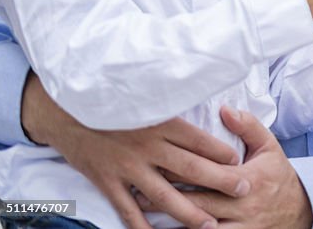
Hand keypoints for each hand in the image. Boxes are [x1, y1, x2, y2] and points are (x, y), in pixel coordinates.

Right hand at [22, 73, 243, 228]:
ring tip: (210, 225)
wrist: (66, 111)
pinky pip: (128, 209)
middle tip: (245, 190)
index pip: (199, 140)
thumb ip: (173, 104)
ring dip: (189, 213)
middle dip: (221, 181)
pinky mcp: (107, 182)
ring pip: (165, 195)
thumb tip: (205, 105)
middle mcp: (148, 146)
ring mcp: (127, 167)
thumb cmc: (113, 101)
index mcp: (161, 122)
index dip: (222, 152)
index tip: (241, 161)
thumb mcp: (147, 97)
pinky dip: (141, 225)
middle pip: (191, 168)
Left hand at [137, 107, 312, 228]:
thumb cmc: (278, 176)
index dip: (182, 170)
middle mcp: (243, 206)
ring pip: (201, 228)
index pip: (211, 173)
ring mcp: (240, 228)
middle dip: (167, 199)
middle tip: (139, 193)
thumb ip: (248, 126)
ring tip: (145, 218)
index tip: (157, 163)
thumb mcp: (269, 147)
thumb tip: (225, 109)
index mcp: (250, 178)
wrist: (300, 211)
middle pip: (199, 203)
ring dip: (173, 225)